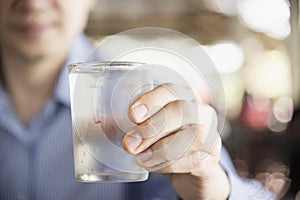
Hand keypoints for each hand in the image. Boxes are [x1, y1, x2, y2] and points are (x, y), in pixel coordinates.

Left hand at [122, 83, 229, 199]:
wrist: (195, 167)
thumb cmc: (167, 140)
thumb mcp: (149, 129)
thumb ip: (126, 125)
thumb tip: (96, 122)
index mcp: (182, 98)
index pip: (170, 90)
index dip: (151, 99)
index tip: (132, 115)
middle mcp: (200, 112)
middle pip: (180, 111)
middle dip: (152, 128)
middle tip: (129, 144)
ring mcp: (210, 134)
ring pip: (188, 138)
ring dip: (159, 150)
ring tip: (140, 158)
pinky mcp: (212, 157)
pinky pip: (192, 160)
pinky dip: (169, 165)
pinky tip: (155, 166)